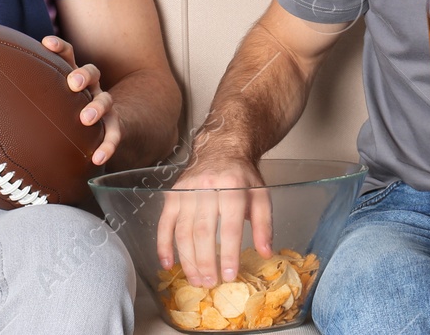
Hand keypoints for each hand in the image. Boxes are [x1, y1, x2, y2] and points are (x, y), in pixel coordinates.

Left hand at [40, 34, 117, 166]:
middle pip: (92, 72)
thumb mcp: (47, 98)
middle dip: (83, 75)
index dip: (59, 47)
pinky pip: (114, 134)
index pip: (68, 54)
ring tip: (86, 119)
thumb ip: (26, 94)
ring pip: (106, 100)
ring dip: (97, 107)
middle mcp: (90, 86)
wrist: (96, 125)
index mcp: (72, 75)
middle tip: (73, 84)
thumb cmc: (61, 110)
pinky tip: (98, 159)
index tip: (46, 43)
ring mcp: (103, 104)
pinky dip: (107, 146)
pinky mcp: (112, 125)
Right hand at [156, 156, 272, 288]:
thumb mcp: (261, 194)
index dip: (229, 253)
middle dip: (205, 261)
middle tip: (210, 282)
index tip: (230, 275)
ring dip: (187, 258)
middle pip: (203, 230)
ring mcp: (186, 190)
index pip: (229, 225)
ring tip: (196, 279)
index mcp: (232, 186)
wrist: (220, 147)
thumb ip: (264, 224)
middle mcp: (207, 187)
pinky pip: (165, 222)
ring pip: (183, 230)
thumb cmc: (242, 175)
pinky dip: (164, 244)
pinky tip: (168, 263)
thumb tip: (265, 252)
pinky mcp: (173, 193)